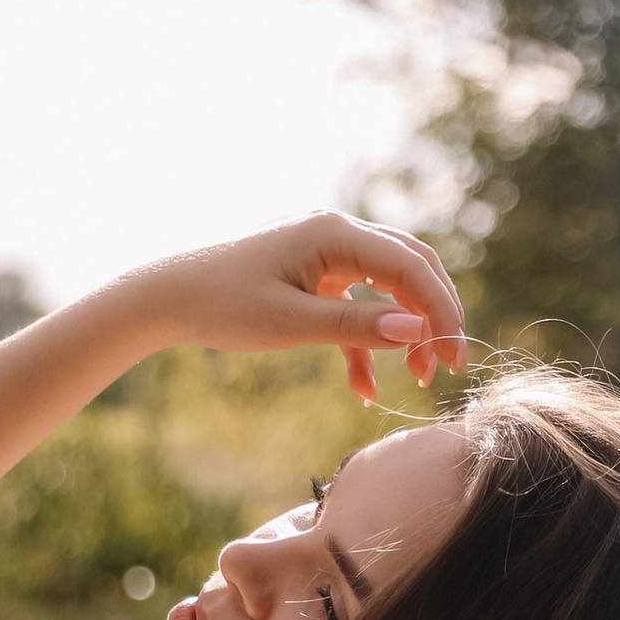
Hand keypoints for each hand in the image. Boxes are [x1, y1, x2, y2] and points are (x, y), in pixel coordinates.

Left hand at [124, 213, 468, 399]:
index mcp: (335, 233)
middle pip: (412, 269)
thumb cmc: (222, 305)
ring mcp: (325, 251)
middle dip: (435, 319)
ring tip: (418, 378)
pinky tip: (363, 387)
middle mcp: (337, 232)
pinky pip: (355, 303)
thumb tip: (419, 331)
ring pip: (390, 286)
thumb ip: (358, 327)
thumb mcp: (292, 323)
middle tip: (447, 367)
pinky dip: (365, 343)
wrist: (166, 297)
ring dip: (407, 332)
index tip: (454, 360)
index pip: (412, 269)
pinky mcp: (312, 274)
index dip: (442, 314)